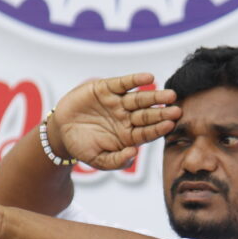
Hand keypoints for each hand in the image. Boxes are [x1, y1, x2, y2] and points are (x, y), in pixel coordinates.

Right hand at [50, 72, 180, 169]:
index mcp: (129, 136)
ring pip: (139, 98)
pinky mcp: (106, 89)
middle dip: (162, 112)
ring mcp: (118, 102)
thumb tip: (133, 153)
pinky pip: (123, 83)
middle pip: (148, 114)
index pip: (148, 132)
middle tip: (177, 109)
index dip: (159, 128)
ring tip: (169, 94)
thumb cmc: (82, 147)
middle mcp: (127, 118)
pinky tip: (148, 77)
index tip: (171, 125)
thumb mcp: (98, 160)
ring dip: (154, 96)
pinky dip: (135, 80)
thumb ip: (117, 161)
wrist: (60, 131)